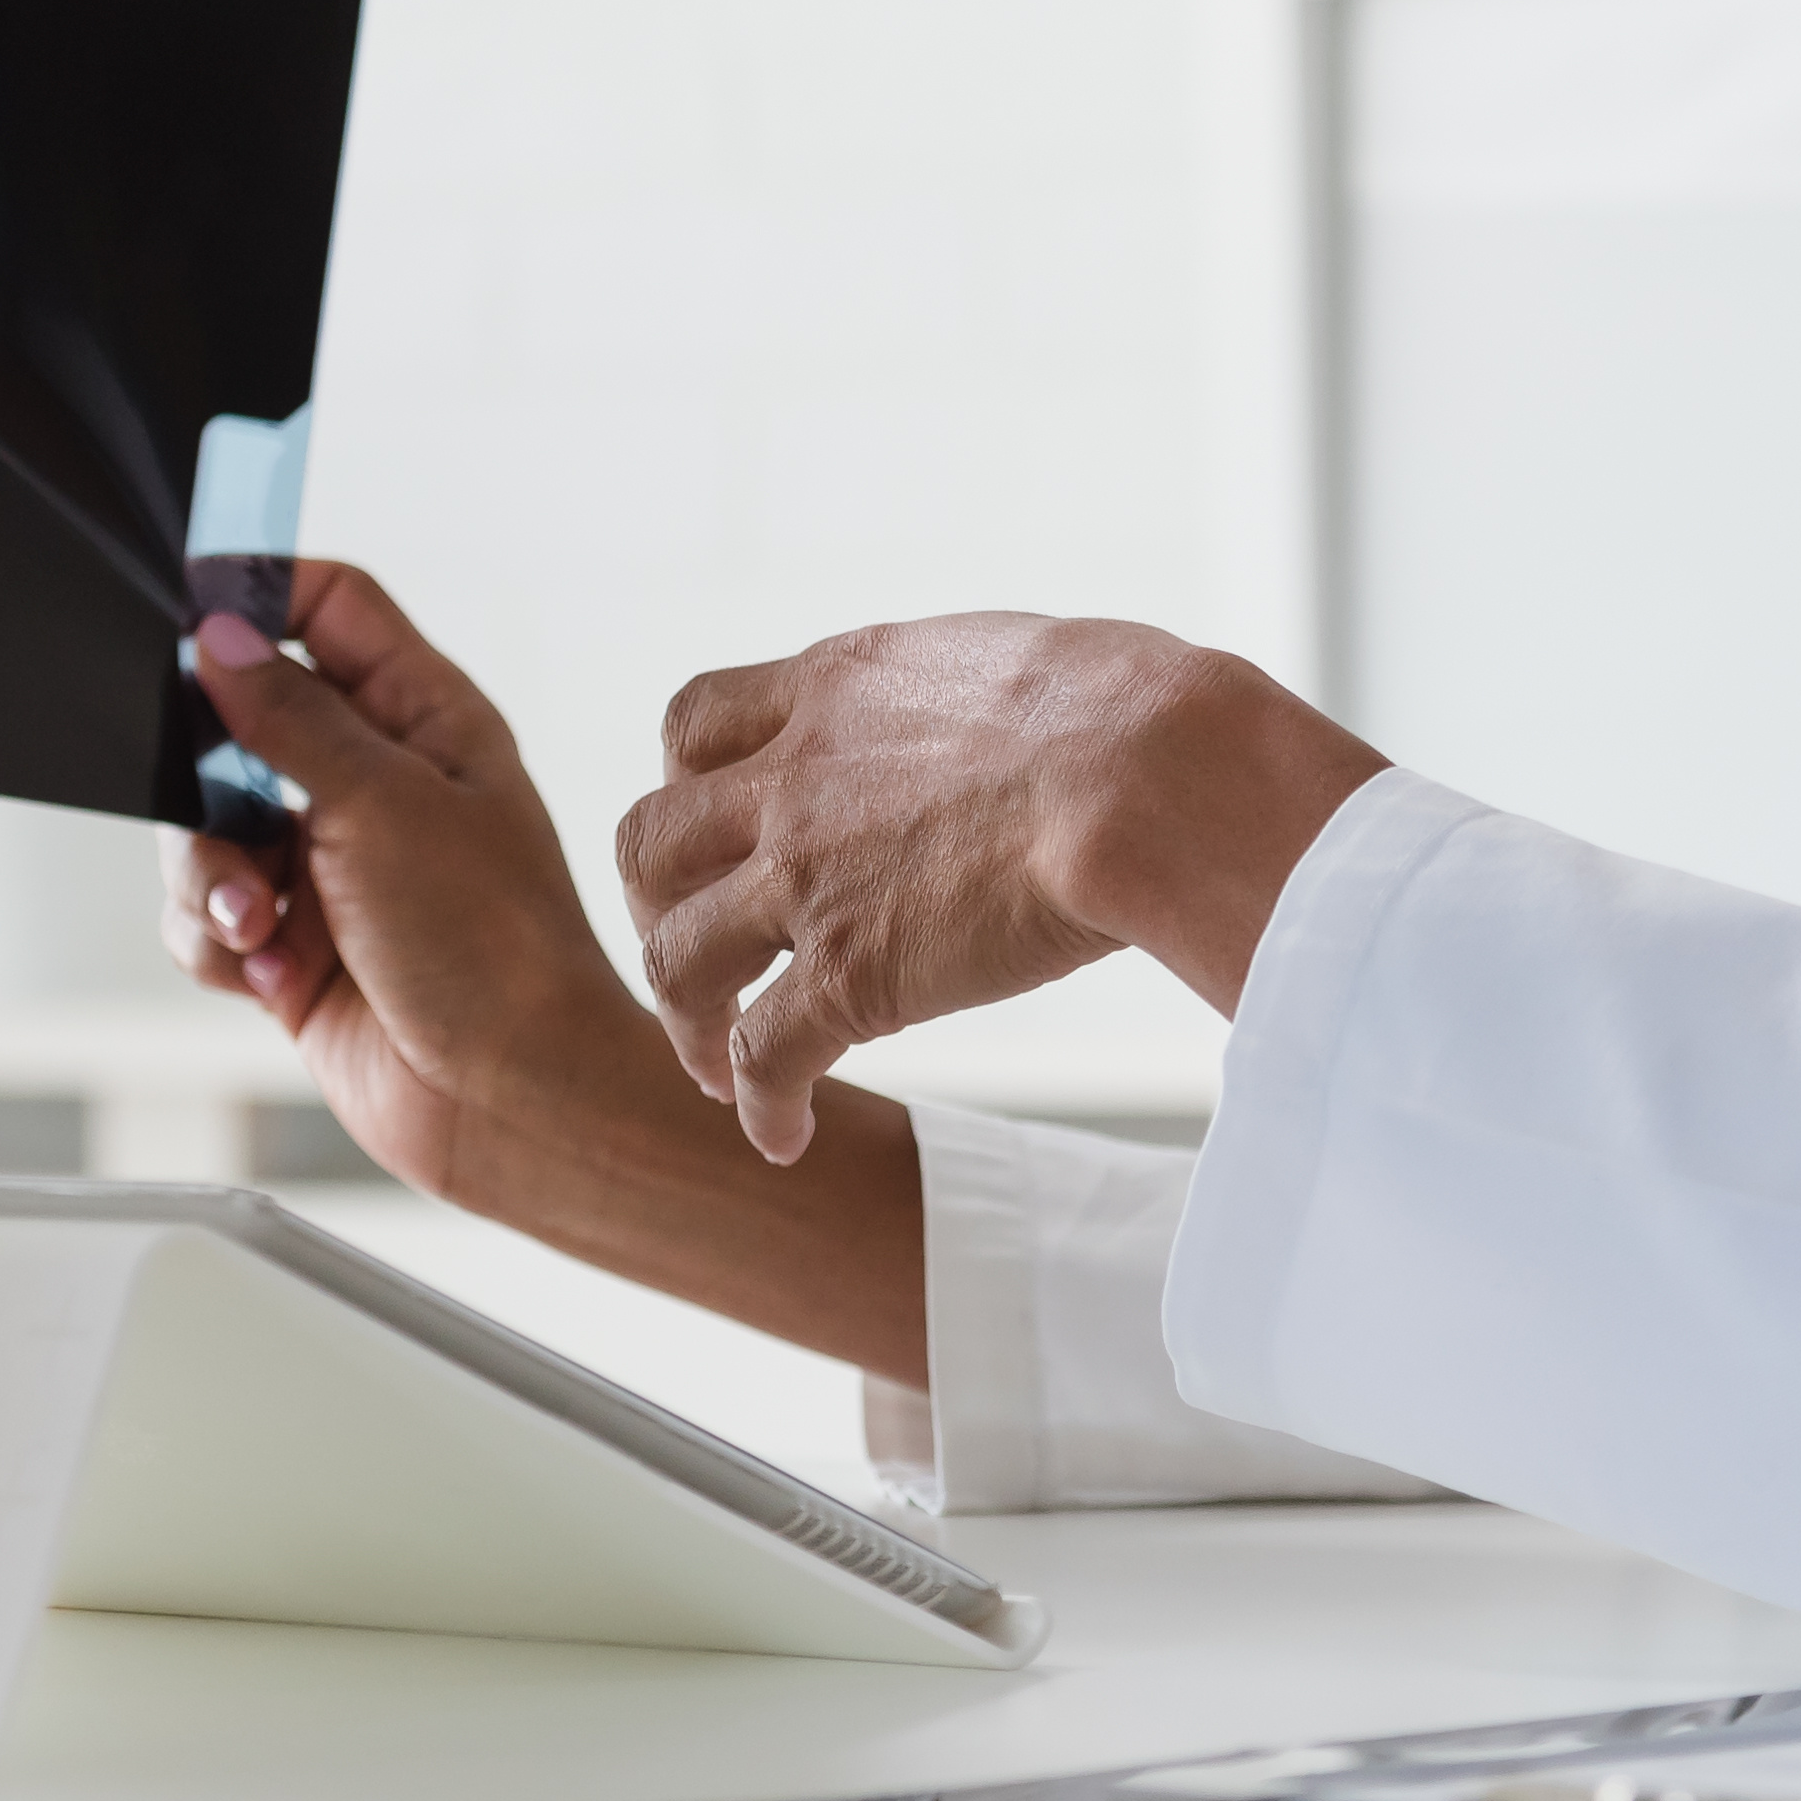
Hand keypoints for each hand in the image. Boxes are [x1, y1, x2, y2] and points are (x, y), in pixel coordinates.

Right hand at [161, 564, 674, 1199]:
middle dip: (209, 777)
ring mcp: (332, 866)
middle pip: (241, 722)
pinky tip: (269, 976)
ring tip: (263, 927)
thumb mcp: (383, 805)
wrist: (510, 1102)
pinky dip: (219, 944)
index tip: (189, 614)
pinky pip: (207, 916)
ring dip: (213, 879)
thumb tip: (221, 638)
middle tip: (222, 813)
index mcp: (424, 718)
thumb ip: (290, 718)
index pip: (331, 608)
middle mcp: (376, 782)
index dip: (260, 593)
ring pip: (208, 828)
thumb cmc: (492, 950)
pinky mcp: (296, 946)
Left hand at [616, 615, 1385, 1161]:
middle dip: (656, 906)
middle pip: (649, 840)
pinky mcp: (847, 977)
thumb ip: (973, 701)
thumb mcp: (1016, 663)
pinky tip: (786, 1136)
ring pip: (675, 956)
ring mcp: (806, 879)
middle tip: (699, 955)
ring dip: (686, 1019)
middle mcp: (795, 779)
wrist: (1151, 777)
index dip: (687, 781)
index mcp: (837, 687)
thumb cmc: (1139, 713)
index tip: (720, 829)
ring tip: (717, 1069)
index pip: (698, 719)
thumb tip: (1027, 724)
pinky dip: (760, 1105)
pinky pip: (759, 1055)